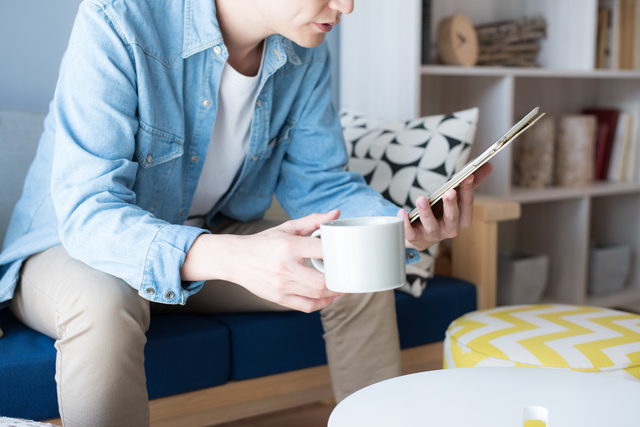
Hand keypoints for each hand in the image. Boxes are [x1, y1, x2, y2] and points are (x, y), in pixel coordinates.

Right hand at [218, 210, 341, 312]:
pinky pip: (306, 306)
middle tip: (349, 275)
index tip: (346, 253)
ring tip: (342, 285)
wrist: (236, 259)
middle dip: (340, 279)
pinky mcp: (278, 298)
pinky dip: (321, 304)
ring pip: (317, 294)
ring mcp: (281, 285)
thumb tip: (336, 214)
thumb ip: (312, 221)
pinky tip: (329, 298)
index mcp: (289, 246)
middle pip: (322, 280)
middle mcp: (285, 267)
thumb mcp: (287, 228)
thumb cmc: (263, 242)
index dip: (338, 252)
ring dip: (335, 292)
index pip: (322, 250)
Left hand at [397, 163, 492, 250]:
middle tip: (449, 192)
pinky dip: (406, 223)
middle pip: (452, 217)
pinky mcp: (417, 239)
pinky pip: (411, 233)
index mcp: (462, 219)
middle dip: (451, 204)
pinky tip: (402, 212)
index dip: (468, 191)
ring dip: (427, 212)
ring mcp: (433, 235)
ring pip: (431, 225)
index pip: (467, 204)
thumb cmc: (442, 213)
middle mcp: (450, 229)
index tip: (468, 176)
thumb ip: (471, 183)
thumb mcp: (456, 198)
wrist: (422, 235)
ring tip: (421, 199)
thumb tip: (487, 164)